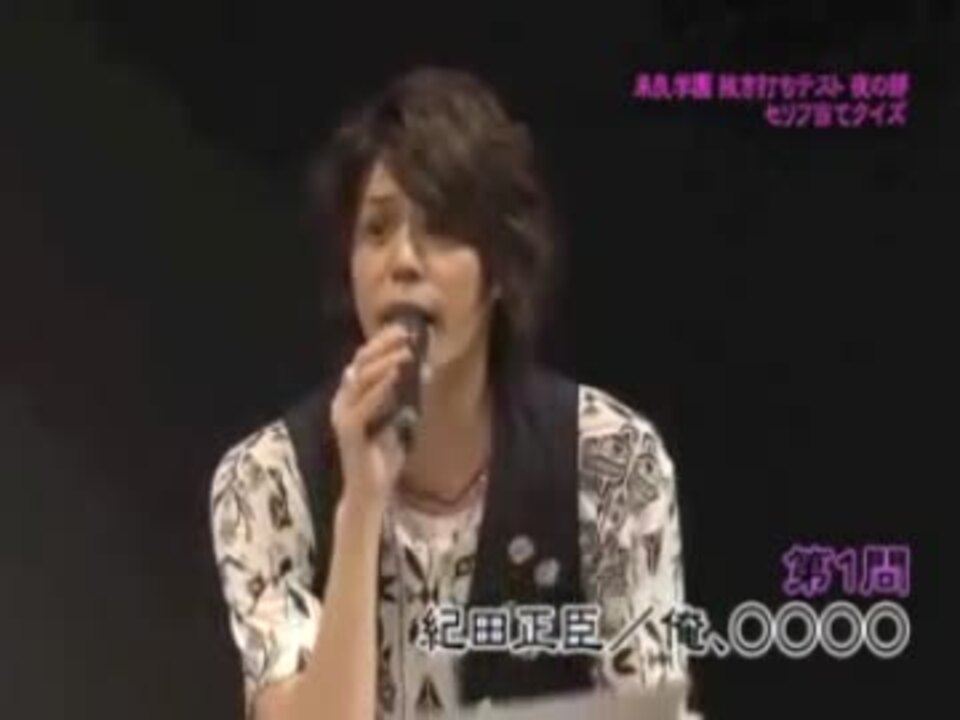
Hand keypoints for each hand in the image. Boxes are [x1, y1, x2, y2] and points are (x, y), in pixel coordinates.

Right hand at [330, 323, 416, 513]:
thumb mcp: (399, 418)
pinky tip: (395, 376)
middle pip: (361, 363)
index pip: (365, 360)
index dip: (383, 342)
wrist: (370, 491)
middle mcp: (343, 401)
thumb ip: (405, 395)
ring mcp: (342, 416)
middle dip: (384, 345)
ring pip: (360, 380)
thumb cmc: (383, 455)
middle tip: (406, 333)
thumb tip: (424, 369)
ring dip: (384, 363)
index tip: (405, 329)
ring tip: (406, 351)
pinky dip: (380, 389)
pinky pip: (363, 406)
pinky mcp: (347, 432)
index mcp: (352, 396)